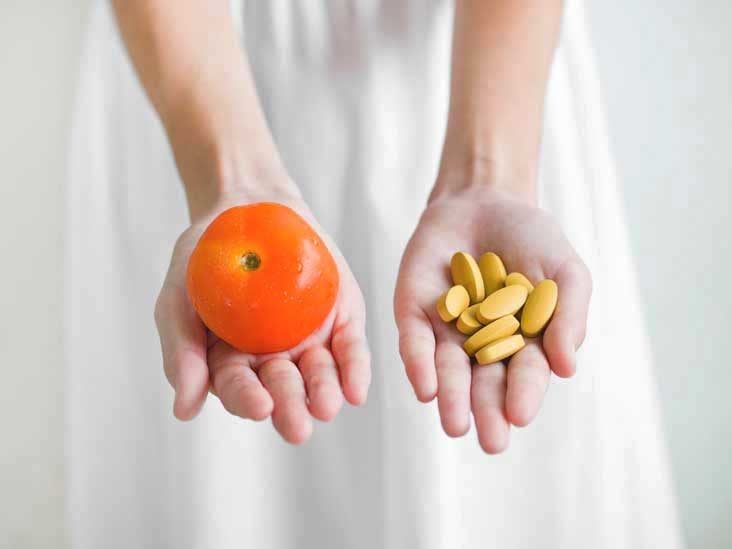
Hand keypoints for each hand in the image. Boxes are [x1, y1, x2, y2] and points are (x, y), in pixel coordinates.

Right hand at [154, 186, 370, 443]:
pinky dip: (355, 369)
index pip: (240, 389)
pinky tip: (357, 389)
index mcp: (233, 362)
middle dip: (289, 408)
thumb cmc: (206, 256)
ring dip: (324, 394)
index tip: (259, 406)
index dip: (247, 399)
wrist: (247, 206)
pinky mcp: (340, 319)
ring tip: (327, 407)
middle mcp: (273, 359)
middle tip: (297, 427)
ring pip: (319, 375)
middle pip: (283, 390)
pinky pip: (349, 348)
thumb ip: (183, 352)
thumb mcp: (180, 298)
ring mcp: (309, 340)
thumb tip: (184, 411)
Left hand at [394, 185, 591, 452]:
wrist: (486, 198)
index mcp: (523, 341)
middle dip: (486, 409)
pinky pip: (415, 341)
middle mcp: (482, 344)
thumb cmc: (532, 238)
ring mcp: (447, 329)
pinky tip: (426, 387)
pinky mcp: (415, 312)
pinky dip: (419, 363)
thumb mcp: (565, 272)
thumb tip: (566, 368)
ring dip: (451, 397)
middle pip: (484, 381)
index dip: (523, 393)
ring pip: (448, 369)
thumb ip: (568, 316)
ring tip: (455, 424)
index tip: (520, 414)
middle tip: (490, 440)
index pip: (525, 373)